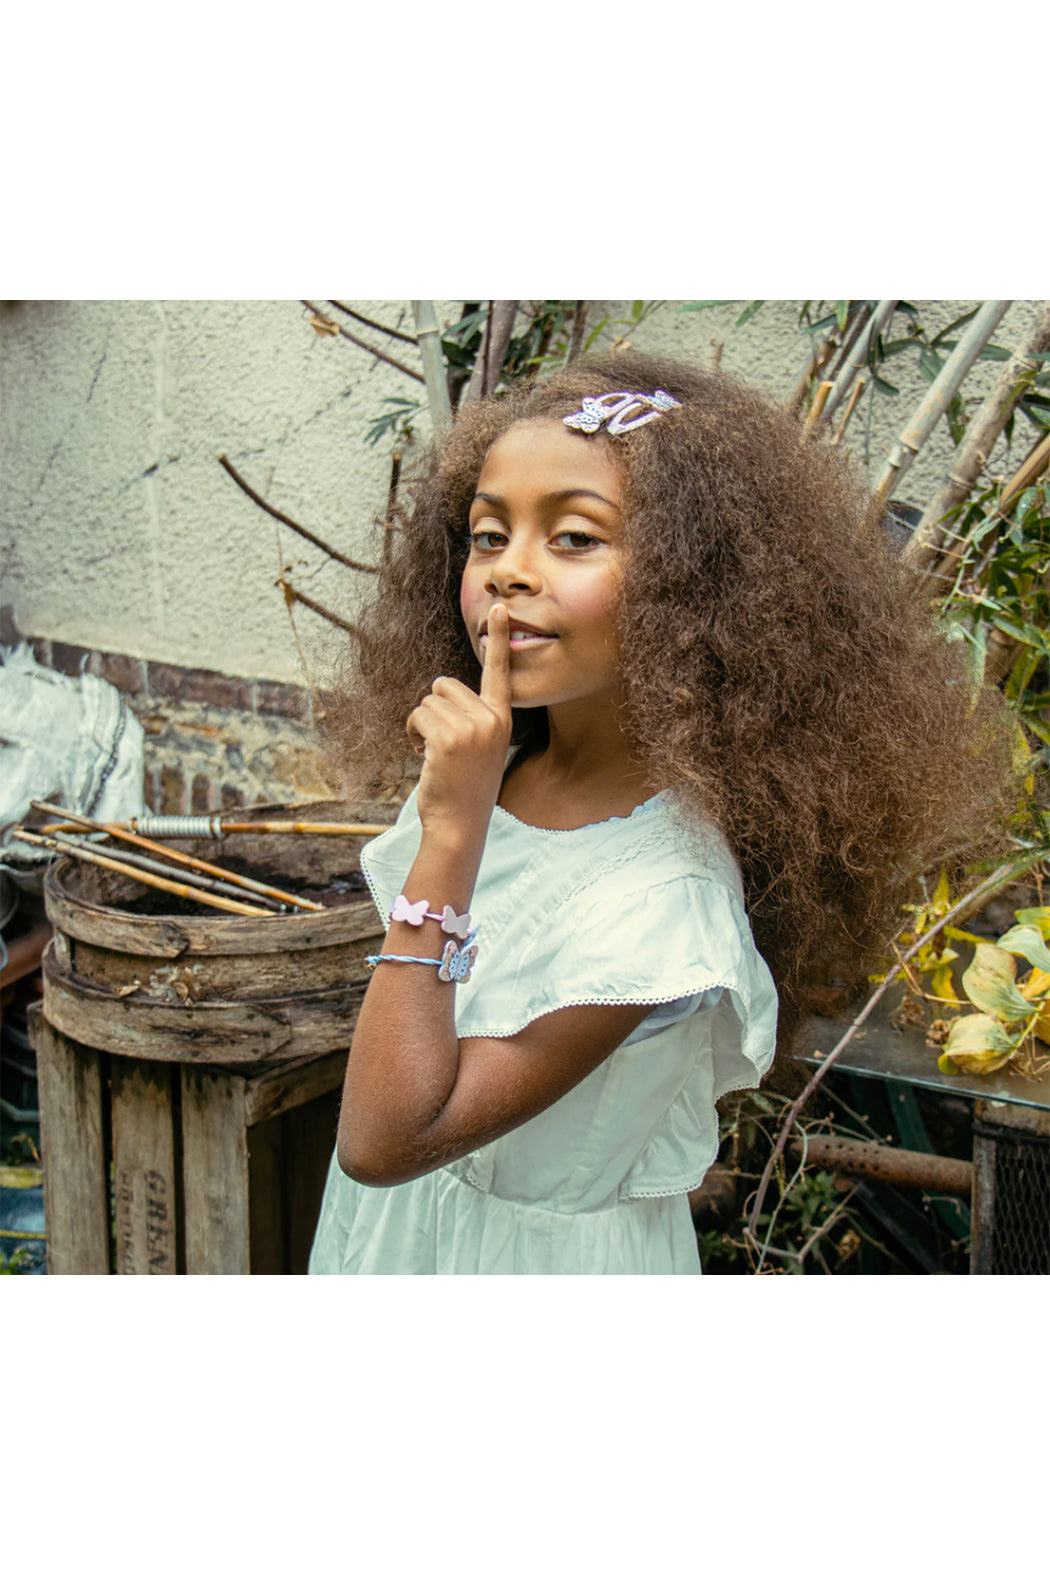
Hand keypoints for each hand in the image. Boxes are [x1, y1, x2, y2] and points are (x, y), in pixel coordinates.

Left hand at [407, 603, 512, 839]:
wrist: (459, 824)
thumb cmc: (464, 787)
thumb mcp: (479, 748)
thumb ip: (471, 718)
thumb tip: (440, 691)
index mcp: (502, 719)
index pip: (500, 672)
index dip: (499, 639)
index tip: (499, 609)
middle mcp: (491, 720)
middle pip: (444, 685)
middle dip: (433, 708)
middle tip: (439, 741)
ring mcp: (471, 729)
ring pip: (427, 701)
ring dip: (420, 724)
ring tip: (431, 752)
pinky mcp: (447, 738)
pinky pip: (417, 715)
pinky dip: (411, 733)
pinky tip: (421, 754)